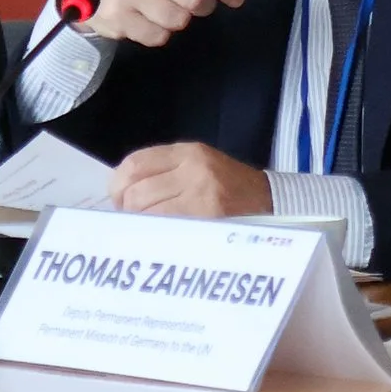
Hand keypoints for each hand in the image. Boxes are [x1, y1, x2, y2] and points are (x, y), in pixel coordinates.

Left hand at [110, 141, 273, 221]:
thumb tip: (122, 195)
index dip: (118, 185)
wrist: (271, 203)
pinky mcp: (207, 220)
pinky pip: (165, 229)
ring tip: (148, 230)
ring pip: (147, 213)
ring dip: (140, 225)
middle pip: (136, 191)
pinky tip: (161, 238)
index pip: (135, 164)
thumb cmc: (230, 188)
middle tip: (134, 221)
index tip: (120, 200)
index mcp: (188, 152)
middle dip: (127, 210)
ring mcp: (201, 196)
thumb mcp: (199, 166)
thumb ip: (164, 172)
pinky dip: (156, 236)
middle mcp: (193, 170)